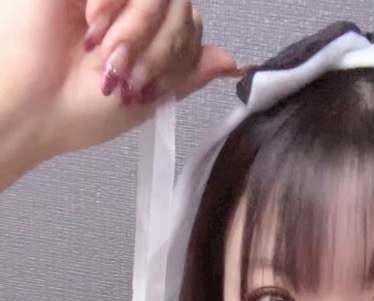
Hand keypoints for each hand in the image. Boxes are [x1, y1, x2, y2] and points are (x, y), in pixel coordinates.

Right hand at [0, 0, 239, 159]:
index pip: (190, 21)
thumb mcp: (148, 98)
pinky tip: (89, 27)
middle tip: (126, 72)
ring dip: (136, 28)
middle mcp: (128, 7)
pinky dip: (113, 5)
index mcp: (145, 34)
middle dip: (159, 44)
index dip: (180, 51)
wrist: (34, 110)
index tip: (152, 83)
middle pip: (180, 3)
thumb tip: (232, 62)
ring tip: (106, 55)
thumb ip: (188, 74)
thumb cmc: (77, 111)